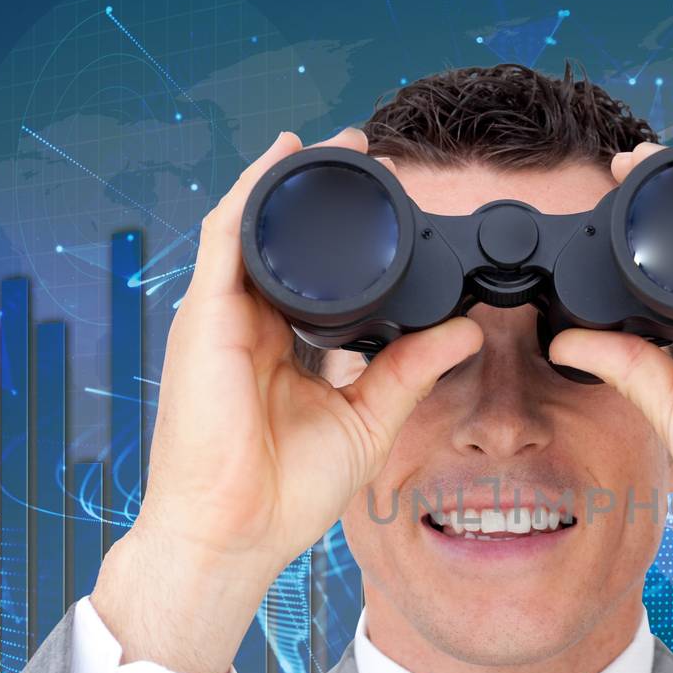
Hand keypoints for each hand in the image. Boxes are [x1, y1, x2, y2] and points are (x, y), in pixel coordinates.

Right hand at [92, 128, 482, 672]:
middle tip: (372, 155)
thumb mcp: (367, 418)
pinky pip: (227, 235)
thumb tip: (466, 329)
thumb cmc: (285, 491)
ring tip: (335, 141)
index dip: (350, 241)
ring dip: (292, 177)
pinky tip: (285, 156)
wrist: (235, 531)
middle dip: (323, 194)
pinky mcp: (206, 315)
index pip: (317, 279)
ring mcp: (223, 317)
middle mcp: (250, 324)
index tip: (396, 208)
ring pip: (255, 224)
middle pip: (286, 242)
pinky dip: (255, 190)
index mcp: (283, 348)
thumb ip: (411, 369)